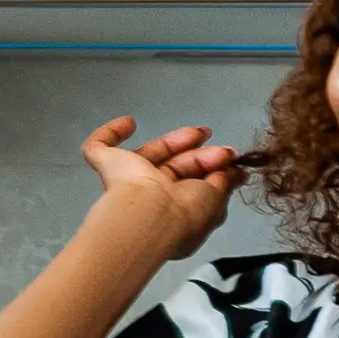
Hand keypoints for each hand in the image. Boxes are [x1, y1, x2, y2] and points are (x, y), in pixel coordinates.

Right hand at [78, 116, 245, 261]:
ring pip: (147, 156)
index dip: (211, 171)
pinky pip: (100, 146)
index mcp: (173, 215)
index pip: (191, 187)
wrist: (150, 213)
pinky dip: (111, 132)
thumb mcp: (216, 199)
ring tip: (198, 133)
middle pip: (172, 169)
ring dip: (173, 142)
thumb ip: (225, 182)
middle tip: (222, 149)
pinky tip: (128, 122)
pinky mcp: (105, 165)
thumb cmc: (185, 212)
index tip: (231, 159)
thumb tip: (238, 172)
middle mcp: (148, 200)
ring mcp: (125, 182)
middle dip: (200, 156)